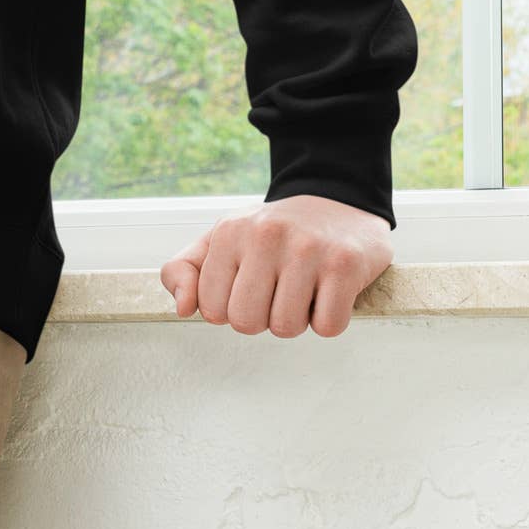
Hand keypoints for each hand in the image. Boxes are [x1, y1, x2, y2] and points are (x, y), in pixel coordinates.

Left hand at [159, 195, 392, 337]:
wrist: (338, 201)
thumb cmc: (273, 233)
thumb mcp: (221, 240)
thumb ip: (184, 271)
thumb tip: (182, 309)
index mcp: (229, 231)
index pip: (212, 309)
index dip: (231, 310)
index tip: (248, 288)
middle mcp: (265, 235)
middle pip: (246, 322)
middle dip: (262, 319)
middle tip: (277, 292)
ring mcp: (307, 249)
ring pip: (286, 327)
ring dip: (296, 320)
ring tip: (303, 289)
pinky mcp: (345, 265)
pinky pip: (327, 326)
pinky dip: (327, 320)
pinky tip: (327, 292)